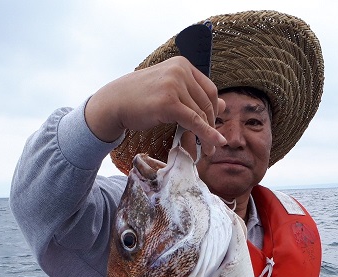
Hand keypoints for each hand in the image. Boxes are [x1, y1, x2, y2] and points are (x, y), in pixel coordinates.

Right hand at [85, 57, 226, 154]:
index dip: (214, 111)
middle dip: (212, 126)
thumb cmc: (140, 98)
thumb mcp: (170, 92)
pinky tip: (213, 144)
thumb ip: (195, 96)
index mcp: (182, 64)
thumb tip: (224, 105)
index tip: (212, 127)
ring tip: (207, 151)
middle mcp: (180, 70)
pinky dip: (206, 134)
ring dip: (207, 135)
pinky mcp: (169, 102)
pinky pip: (194, 121)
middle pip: (207, 102)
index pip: (209, 89)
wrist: (114, 102)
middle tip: (213, 145)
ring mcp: (174, 84)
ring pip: (201, 114)